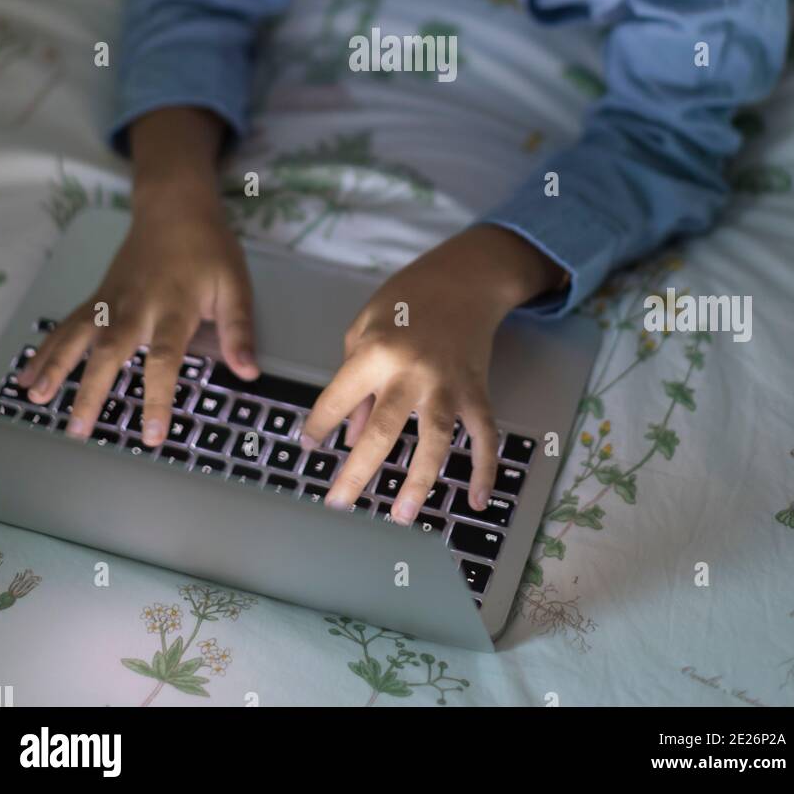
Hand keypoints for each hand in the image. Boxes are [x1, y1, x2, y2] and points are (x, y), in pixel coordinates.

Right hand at [16, 183, 257, 445]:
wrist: (175, 206)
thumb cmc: (208, 249)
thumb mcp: (235, 285)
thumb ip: (239, 329)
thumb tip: (249, 372)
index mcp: (173, 308)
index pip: (164, 359)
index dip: (157, 397)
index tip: (152, 434)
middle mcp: (136, 307)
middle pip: (110, 351)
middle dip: (92, 391)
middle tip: (78, 430)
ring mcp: (111, 301)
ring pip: (78, 336)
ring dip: (56, 368)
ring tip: (35, 399)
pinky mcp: (97, 298)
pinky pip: (68, 326)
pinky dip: (46, 350)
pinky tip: (28, 376)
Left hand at [300, 223, 564, 524]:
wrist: (465, 278)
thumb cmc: (407, 300)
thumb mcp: (365, 327)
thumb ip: (355, 381)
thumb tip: (352, 435)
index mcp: (377, 351)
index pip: (340, 398)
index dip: (319, 425)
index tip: (308, 448)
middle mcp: (413, 371)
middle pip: (384, 430)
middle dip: (358, 471)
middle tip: (338, 505)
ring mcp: (449, 383)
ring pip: (435, 439)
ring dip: (418, 480)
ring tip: (400, 515)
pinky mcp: (477, 389)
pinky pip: (485, 434)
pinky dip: (484, 468)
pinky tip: (476, 499)